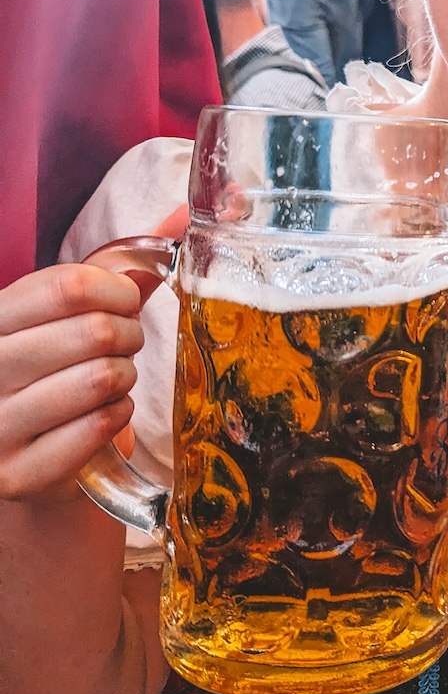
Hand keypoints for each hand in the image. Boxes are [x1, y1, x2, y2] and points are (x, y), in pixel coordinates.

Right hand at [0, 266, 143, 501]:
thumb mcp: (69, 316)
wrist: (28, 454)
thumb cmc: (56, 370)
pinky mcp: (18, 474)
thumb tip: (182, 218)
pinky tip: (106, 412)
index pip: (66, 286)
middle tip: (125, 346)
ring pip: (100, 379)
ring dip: (125, 376)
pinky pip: (99, 428)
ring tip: (114, 378)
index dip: (117, 291)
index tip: (128, 302)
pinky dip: (118, 415)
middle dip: (129, 336)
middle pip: (92, 332)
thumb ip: (120, 270)